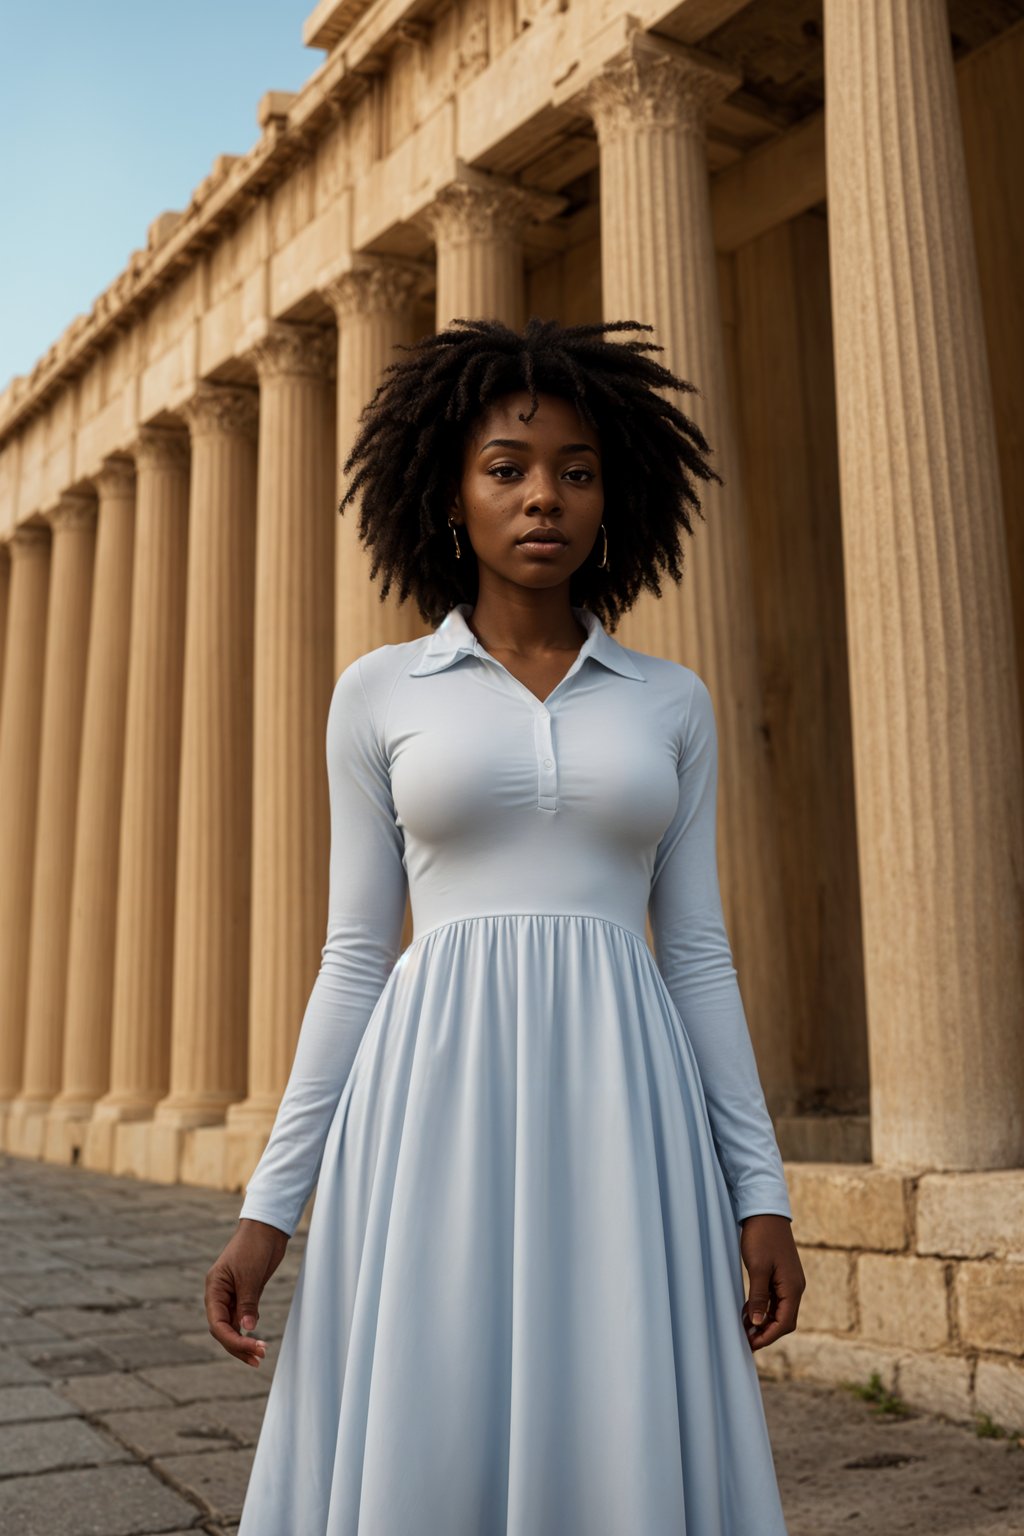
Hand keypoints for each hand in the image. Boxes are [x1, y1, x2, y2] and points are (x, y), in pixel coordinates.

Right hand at [205, 1218, 289, 1366]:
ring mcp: (232, 1296)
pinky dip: (249, 1330)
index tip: (252, 1348)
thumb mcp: (250, 1276)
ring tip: (261, 1354)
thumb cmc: (254, 1247)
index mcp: (214, 1289)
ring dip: (245, 1341)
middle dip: (239, 1346)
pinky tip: (258, 1339)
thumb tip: (246, 1330)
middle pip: (223, 1330)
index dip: (233, 1341)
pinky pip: (243, 1318)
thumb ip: (247, 1304)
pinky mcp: (246, 1294)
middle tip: (259, 1358)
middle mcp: (220, 1295)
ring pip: (233, 1327)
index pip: (217, 1324)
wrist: (267, 1229)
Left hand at [739, 1213, 804, 1351]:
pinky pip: (774, 1299)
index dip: (768, 1336)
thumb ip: (758, 1298)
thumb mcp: (757, 1268)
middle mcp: (794, 1287)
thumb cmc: (761, 1237)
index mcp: (793, 1287)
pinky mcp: (781, 1276)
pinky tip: (747, 1310)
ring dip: (763, 1321)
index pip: (785, 1323)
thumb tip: (757, 1324)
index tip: (751, 1344)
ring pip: (779, 1311)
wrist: (765, 1211)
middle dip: (766, 1332)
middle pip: (784, 1320)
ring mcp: (788, 1281)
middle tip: (746, 1339)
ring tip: (743, 1327)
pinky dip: (762, 1308)